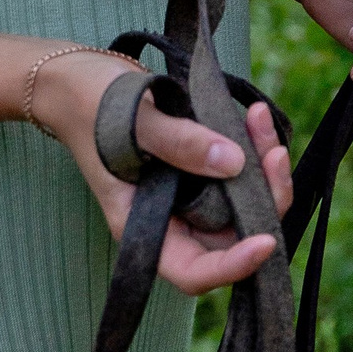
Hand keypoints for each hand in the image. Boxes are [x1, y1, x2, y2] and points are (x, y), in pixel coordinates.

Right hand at [33, 54, 295, 294]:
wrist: (78, 80)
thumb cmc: (89, 105)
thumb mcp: (129, 121)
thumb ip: (178, 143)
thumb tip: (233, 163)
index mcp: (144, 226)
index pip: (193, 270)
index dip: (232, 266)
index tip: (265, 242)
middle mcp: (171, 217)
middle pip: (232, 236)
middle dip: (264, 202)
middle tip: (274, 155)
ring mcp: (189, 192)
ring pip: (244, 201)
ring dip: (265, 169)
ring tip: (260, 122)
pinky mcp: (202, 166)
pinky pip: (242, 170)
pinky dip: (256, 147)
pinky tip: (255, 115)